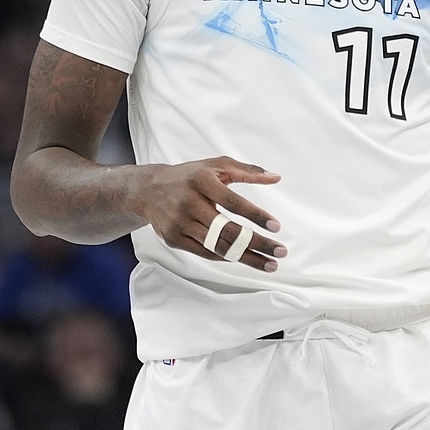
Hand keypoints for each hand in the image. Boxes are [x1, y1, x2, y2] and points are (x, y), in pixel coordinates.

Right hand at [131, 156, 286, 272]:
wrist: (149, 189)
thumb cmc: (190, 176)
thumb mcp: (216, 165)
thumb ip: (247, 171)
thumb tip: (276, 177)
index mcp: (201, 181)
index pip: (233, 202)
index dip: (255, 216)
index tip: (276, 226)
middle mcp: (188, 203)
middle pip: (228, 230)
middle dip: (258, 244)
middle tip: (280, 252)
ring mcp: (179, 223)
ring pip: (218, 246)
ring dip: (247, 257)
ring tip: (270, 263)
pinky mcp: (173, 239)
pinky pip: (206, 252)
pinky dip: (227, 256)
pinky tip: (245, 258)